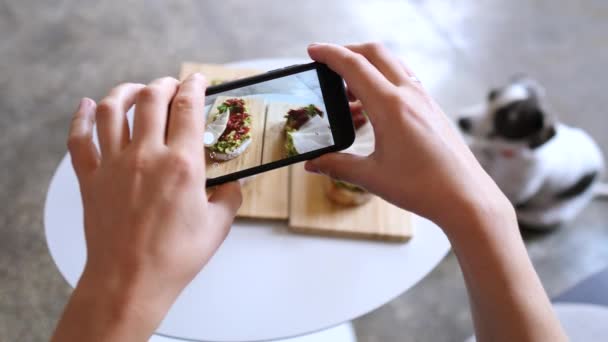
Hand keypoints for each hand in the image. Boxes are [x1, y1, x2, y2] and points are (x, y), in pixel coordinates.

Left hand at [54, 74, 241, 340]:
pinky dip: (81, 118)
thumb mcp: (218, 226)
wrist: (131, 280)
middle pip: (151, 99)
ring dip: (125, 91)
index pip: (188, 108)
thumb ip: (230, 196)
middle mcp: (147, 155)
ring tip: (136, 90)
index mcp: (182, 164)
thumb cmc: (176, 256)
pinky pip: (80, 139)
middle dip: (164, 84)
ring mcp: (114, 165)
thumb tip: (235, 182)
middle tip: (171, 84)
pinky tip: (88, 106)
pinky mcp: (91, 178)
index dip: (195, 86)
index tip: (199, 80)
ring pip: (113, 109)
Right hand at [305, 43, 510, 228]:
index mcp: (390, 107)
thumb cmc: (424, 188)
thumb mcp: (372, 177)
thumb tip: (312, 164)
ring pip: (392, 64)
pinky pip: (405, 80)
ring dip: (368, 66)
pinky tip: (375, 106)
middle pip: (375, 53)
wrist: (466, 197)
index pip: (354, 66)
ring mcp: (424, 99)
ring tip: (348, 91)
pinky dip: (385, 80)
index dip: (329, 54)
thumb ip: (337, 166)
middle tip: (328, 64)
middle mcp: (409, 95)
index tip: (312, 50)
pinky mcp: (433, 108)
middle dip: (348, 51)